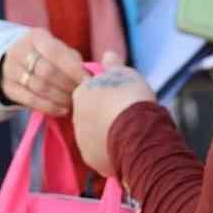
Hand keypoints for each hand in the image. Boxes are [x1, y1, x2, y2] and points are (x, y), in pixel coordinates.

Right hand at [0, 28, 90, 115]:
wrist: (15, 63)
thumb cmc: (46, 56)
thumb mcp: (57, 49)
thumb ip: (72, 59)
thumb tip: (88, 76)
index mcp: (36, 37)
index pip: (55, 52)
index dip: (73, 69)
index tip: (88, 81)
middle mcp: (19, 51)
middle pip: (47, 71)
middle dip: (68, 85)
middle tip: (82, 94)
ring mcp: (11, 70)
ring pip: (40, 87)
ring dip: (61, 97)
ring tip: (74, 102)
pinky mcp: (8, 88)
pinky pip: (31, 100)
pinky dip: (50, 107)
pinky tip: (63, 110)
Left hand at [72, 52, 155, 177]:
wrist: (137, 131)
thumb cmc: (131, 97)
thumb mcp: (124, 74)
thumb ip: (113, 65)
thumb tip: (107, 53)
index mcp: (81, 94)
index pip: (89, 94)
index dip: (106, 96)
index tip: (121, 98)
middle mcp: (76, 118)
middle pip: (90, 117)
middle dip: (104, 117)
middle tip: (126, 117)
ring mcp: (82, 141)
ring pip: (94, 137)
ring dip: (107, 136)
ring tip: (128, 135)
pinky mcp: (91, 159)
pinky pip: (101, 155)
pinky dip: (110, 153)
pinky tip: (126, 149)